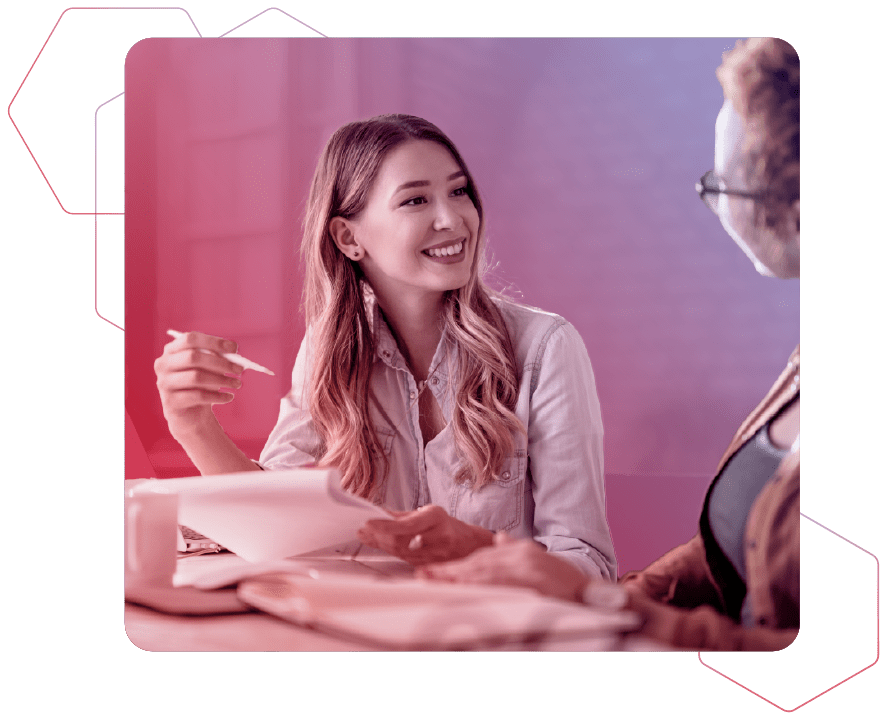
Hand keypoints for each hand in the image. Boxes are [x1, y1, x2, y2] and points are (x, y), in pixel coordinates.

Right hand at [154, 330, 244, 439]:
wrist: (190, 414)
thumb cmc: (200, 385)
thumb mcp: (207, 368)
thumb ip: (216, 358)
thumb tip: (233, 355)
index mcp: (172, 350)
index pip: (190, 339)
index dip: (213, 342)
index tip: (234, 348)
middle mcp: (163, 364)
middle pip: (193, 357)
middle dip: (220, 362)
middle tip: (239, 369)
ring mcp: (164, 383)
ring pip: (196, 377)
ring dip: (222, 380)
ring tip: (237, 384)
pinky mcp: (171, 401)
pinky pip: (198, 396)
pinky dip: (218, 396)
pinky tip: (229, 397)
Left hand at [357, 505, 493, 565]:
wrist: (469, 544)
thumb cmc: (446, 525)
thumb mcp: (429, 513)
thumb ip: (403, 516)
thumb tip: (378, 514)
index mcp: (436, 517)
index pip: (408, 524)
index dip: (387, 525)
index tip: (368, 522)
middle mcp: (439, 536)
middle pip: (402, 541)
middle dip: (379, 536)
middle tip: (363, 529)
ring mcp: (437, 554)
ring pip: (401, 552)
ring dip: (381, 544)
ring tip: (366, 535)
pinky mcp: (432, 566)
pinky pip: (406, 560)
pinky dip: (390, 551)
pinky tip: (379, 544)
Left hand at [417, 533, 588, 601]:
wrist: (591, 593)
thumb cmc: (563, 582)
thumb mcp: (538, 559)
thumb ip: (515, 549)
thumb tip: (497, 537)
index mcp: (518, 551)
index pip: (480, 558)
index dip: (455, 566)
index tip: (431, 572)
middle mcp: (520, 555)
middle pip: (477, 563)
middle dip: (449, 571)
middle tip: (423, 576)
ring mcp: (526, 567)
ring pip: (484, 572)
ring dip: (458, 578)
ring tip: (435, 581)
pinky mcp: (533, 580)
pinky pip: (500, 584)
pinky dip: (480, 586)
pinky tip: (464, 589)